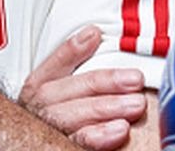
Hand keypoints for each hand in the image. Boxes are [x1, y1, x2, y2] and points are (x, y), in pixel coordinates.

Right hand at [18, 26, 148, 150]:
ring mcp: (49, 128)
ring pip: (73, 115)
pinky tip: (120, 130)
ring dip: (106, 107)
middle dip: (104, 82)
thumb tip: (97, 39)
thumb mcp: (59, 94)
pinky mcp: (59, 147)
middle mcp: (39, 107)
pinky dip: (99, 136)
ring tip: (136, 104)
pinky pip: (78, 142)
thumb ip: (78, 76)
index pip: (54, 64)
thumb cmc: (57, 121)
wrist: (42, 144)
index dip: (71, 49)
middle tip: (135, 79)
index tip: (94, 35)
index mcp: (38, 89)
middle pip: (69, 90)